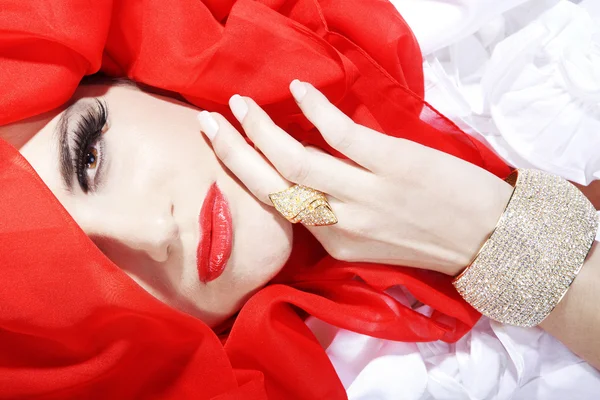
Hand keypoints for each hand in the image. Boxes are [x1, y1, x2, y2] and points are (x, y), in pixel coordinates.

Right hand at [197, 80, 512, 275]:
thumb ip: (338, 224)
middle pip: (271, 185)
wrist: (491, 240)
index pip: (277, 208)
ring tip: (239, 105)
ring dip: (260, 129)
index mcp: (334, 244)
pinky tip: (299, 89)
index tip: (228, 151)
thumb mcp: (373, 247)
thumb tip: (309, 190)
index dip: (245, 177)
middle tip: (208, 123)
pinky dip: (315, 108)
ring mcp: (366, 193)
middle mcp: (341, 223)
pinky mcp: (392, 164)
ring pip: (295, 160)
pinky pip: (341, 133)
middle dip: (232, 153)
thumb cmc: (432, 240)